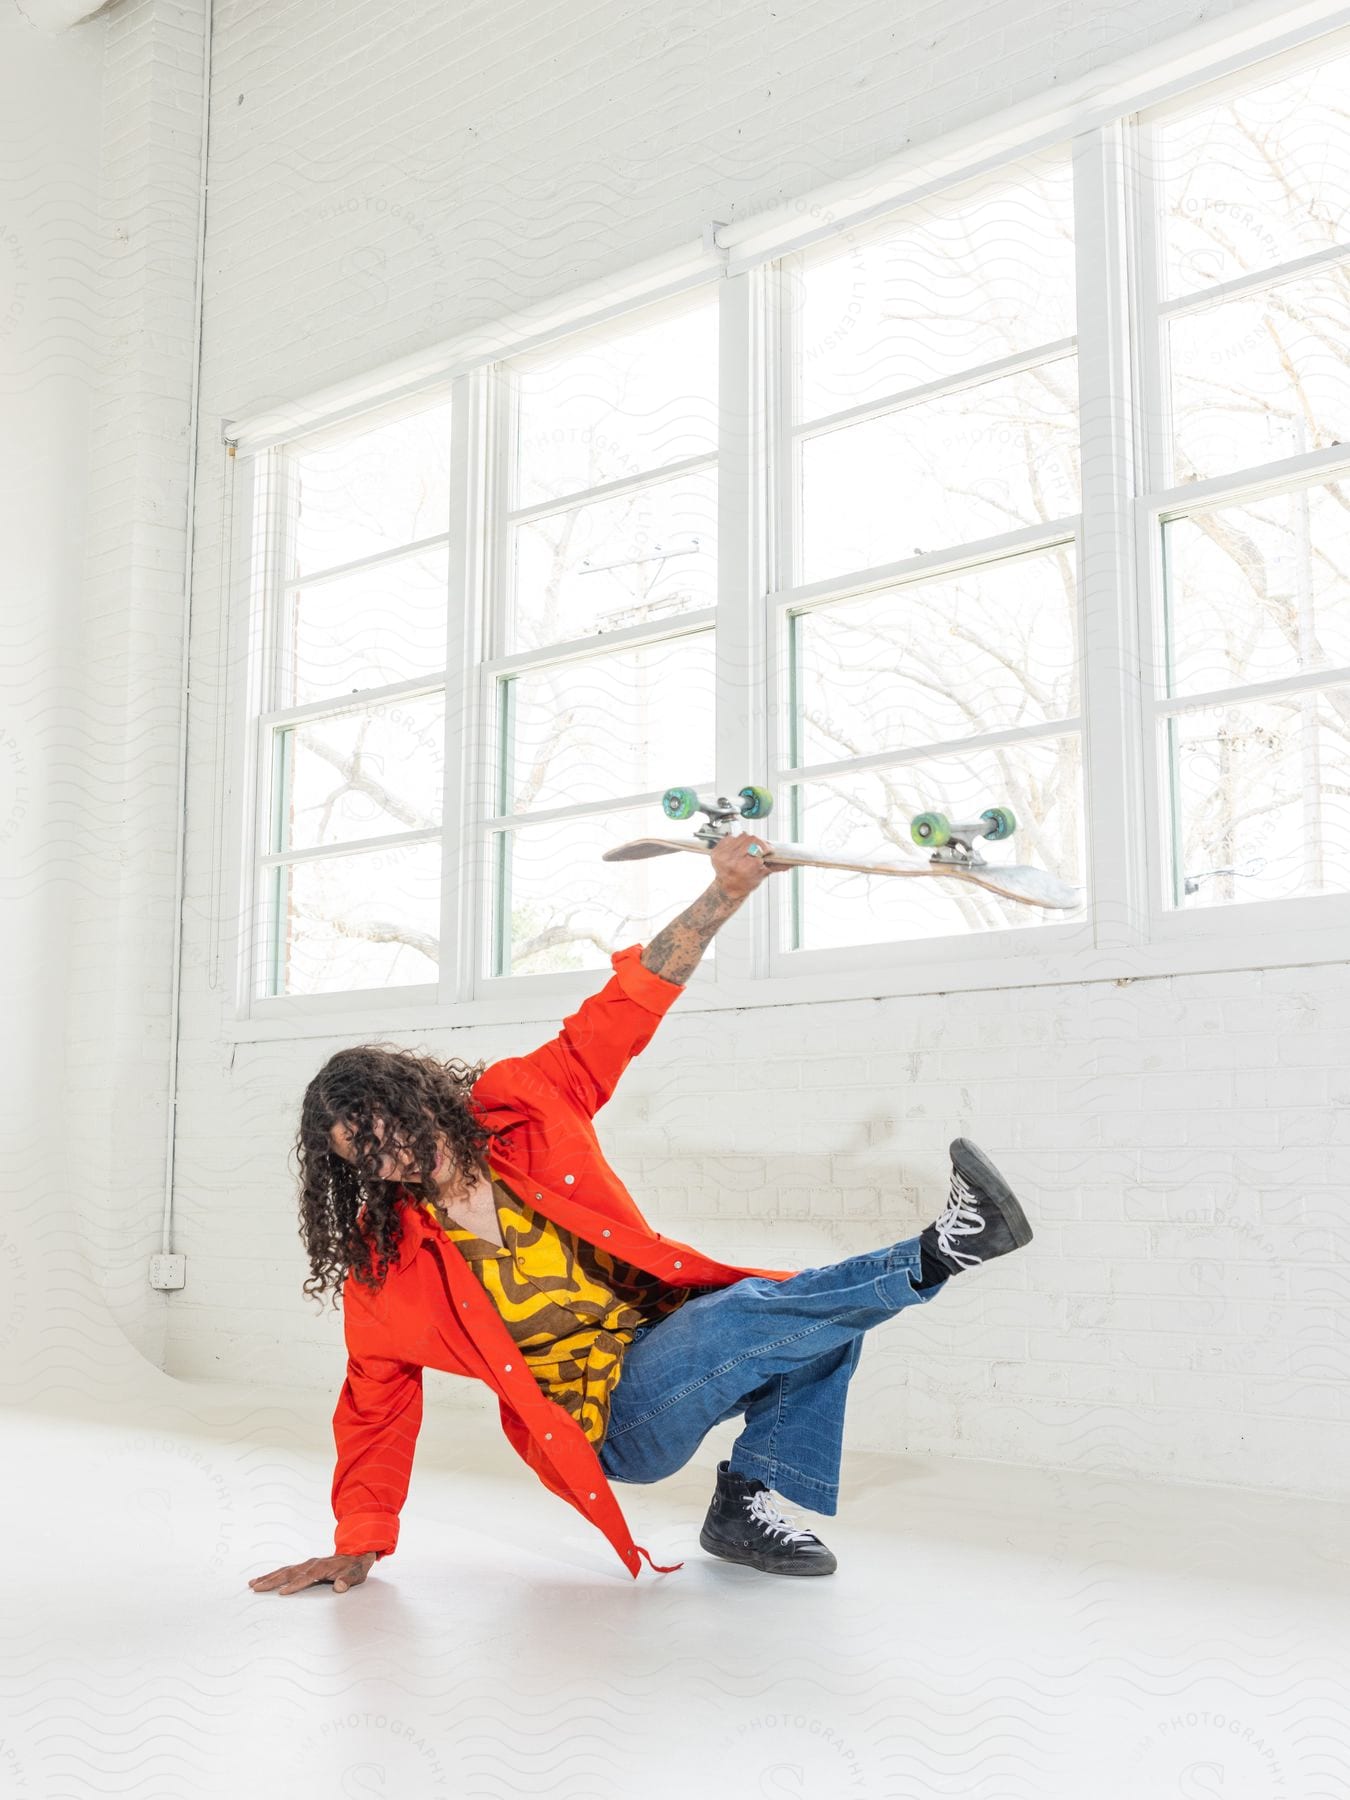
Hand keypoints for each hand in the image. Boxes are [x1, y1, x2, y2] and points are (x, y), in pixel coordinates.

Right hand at [248, 1551, 377, 1595]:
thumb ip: (349, 1579)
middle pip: (290, 1572)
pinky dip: (273, 1575)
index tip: (282, 1592)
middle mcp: (312, 1564)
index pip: (307, 1577)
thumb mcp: (357, 1573)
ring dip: (269, 1577)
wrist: (356, 1552)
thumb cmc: (355, 1566)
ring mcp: (307, 1564)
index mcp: (324, 1567)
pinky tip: (262, 1580)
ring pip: (284, 1570)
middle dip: (273, 1580)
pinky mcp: (304, 1567)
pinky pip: (286, 1571)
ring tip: (252, 1584)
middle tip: (256, 1587)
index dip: (295, 1585)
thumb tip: (339, 1586)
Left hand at [707, 831, 782, 901]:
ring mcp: (722, 856)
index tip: (769, 850)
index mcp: (744, 868)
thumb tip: (792, 862)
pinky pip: (730, 837)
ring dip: (748, 841)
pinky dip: (736, 841)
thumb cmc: (746, 883)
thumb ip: (777, 866)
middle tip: (762, 848)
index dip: (766, 848)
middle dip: (759, 842)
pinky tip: (738, 848)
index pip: (759, 849)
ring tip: (750, 849)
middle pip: (751, 839)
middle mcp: (732, 861)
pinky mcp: (716, 851)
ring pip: (742, 836)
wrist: (727, 888)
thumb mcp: (762, 875)